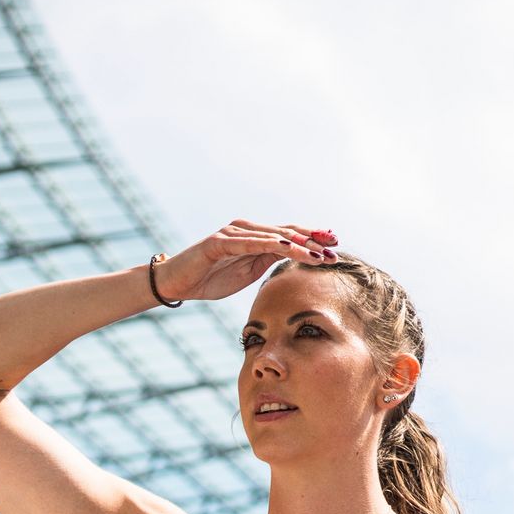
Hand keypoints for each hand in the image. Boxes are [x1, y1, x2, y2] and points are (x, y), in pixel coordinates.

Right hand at [157, 220, 338, 302]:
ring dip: (298, 245)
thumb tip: (293, 258)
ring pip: (273, 237)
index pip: (290, 235)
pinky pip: (249, 242)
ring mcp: (233, 233)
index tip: (335, 245)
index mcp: (255, 237)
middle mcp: (247, 229)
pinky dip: (269, 244)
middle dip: (313, 241)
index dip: (313, 239)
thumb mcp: (247, 272)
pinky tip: (287, 247)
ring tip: (318, 253)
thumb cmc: (211, 279)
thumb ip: (267, 261)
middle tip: (335, 247)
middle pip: (286, 232)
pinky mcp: (219, 241)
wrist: (177, 284)